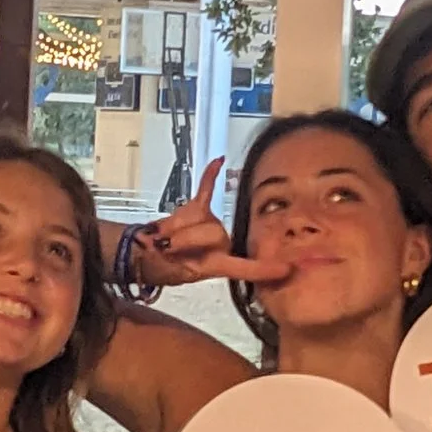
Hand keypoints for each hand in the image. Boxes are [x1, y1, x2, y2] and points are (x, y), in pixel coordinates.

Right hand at [131, 159, 289, 288]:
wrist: (143, 254)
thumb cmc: (159, 266)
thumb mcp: (170, 270)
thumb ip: (179, 253)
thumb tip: (176, 239)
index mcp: (217, 264)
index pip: (244, 267)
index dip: (263, 270)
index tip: (287, 269)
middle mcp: (219, 243)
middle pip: (212, 233)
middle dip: (187, 238)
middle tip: (169, 248)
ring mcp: (209, 224)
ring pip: (201, 217)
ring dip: (179, 226)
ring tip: (167, 237)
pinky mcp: (198, 208)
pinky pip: (206, 188)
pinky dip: (210, 175)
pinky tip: (218, 160)